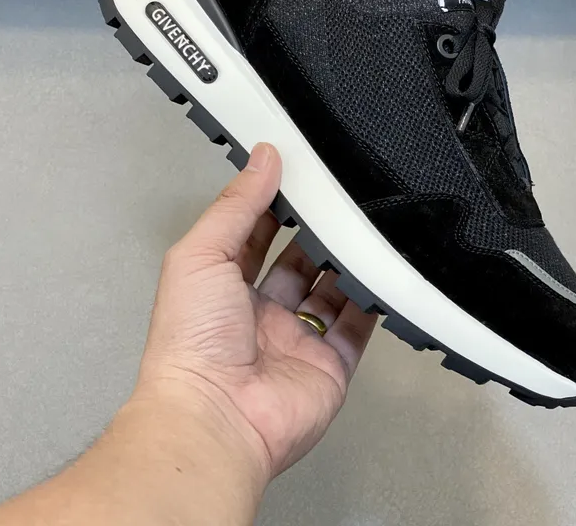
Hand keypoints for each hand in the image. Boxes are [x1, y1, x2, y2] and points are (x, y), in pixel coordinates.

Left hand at [134, 143, 376, 480]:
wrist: (216, 418)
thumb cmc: (193, 340)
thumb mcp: (202, 255)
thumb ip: (236, 206)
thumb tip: (263, 158)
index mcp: (224, 289)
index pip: (255, 237)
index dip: (275, 208)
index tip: (300, 179)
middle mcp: (261, 315)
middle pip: (298, 263)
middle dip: (317, 235)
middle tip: (341, 202)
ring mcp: (297, 341)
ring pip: (331, 292)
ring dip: (346, 264)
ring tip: (365, 228)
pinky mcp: (331, 366)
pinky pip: (358, 327)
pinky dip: (371, 301)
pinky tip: (382, 273)